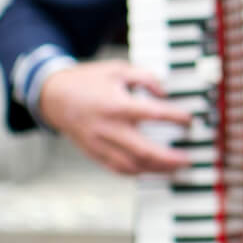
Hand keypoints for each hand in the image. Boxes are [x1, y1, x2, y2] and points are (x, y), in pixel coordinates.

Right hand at [35, 58, 191, 174]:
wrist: (53, 97)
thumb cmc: (88, 82)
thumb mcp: (118, 70)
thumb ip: (145, 77)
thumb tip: (164, 92)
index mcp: (117, 105)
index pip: (154, 114)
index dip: (176, 118)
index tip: (189, 120)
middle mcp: (109, 128)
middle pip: (145, 151)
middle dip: (170, 159)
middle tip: (187, 159)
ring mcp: (100, 144)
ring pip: (133, 166)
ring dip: (157, 170)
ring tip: (174, 168)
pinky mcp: (94, 154)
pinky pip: (119, 169)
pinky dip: (138, 172)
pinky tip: (152, 170)